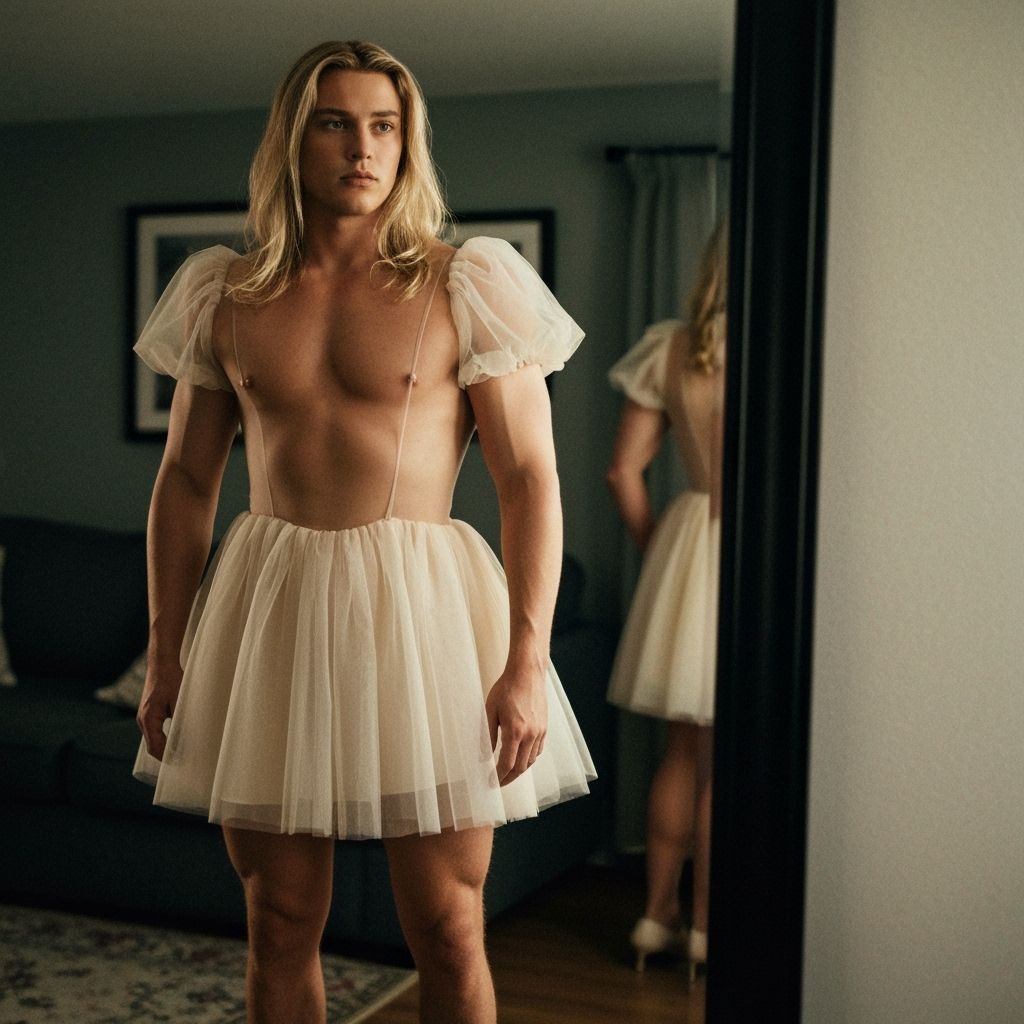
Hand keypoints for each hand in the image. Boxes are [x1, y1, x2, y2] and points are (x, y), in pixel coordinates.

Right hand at [136, 657, 182, 760]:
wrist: (161, 664)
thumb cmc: (171, 679)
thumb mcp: (179, 700)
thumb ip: (181, 719)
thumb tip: (187, 738)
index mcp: (149, 718)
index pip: (155, 747)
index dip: (167, 757)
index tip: (181, 763)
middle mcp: (143, 720)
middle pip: (152, 746)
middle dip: (166, 756)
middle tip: (184, 762)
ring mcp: (144, 717)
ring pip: (153, 740)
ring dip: (164, 748)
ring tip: (181, 754)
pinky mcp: (149, 713)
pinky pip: (154, 732)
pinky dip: (163, 739)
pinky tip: (176, 741)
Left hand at [485, 666, 547, 785]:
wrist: (527, 673)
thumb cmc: (506, 689)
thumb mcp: (490, 711)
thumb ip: (487, 735)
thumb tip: (484, 756)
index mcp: (515, 731)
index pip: (507, 763)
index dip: (499, 776)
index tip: (491, 783)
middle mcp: (530, 734)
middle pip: (521, 767)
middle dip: (509, 778)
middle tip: (499, 782)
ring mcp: (539, 731)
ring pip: (531, 760)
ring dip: (519, 770)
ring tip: (509, 773)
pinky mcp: (544, 727)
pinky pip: (538, 750)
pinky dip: (529, 758)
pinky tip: (521, 758)